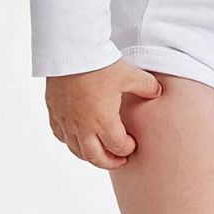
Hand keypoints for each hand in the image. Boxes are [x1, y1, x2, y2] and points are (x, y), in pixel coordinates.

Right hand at [45, 59, 162, 168]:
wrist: (71, 52)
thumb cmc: (100, 64)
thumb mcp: (130, 74)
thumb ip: (147, 86)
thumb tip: (159, 92)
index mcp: (103, 121)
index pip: (117, 146)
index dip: (127, 149)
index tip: (132, 145)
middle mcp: (83, 127)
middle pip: (95, 157)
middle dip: (109, 162)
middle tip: (119, 161)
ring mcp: (66, 121)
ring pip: (76, 150)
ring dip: (89, 156)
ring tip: (99, 153)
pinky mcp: (54, 111)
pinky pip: (59, 135)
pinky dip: (69, 141)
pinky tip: (75, 137)